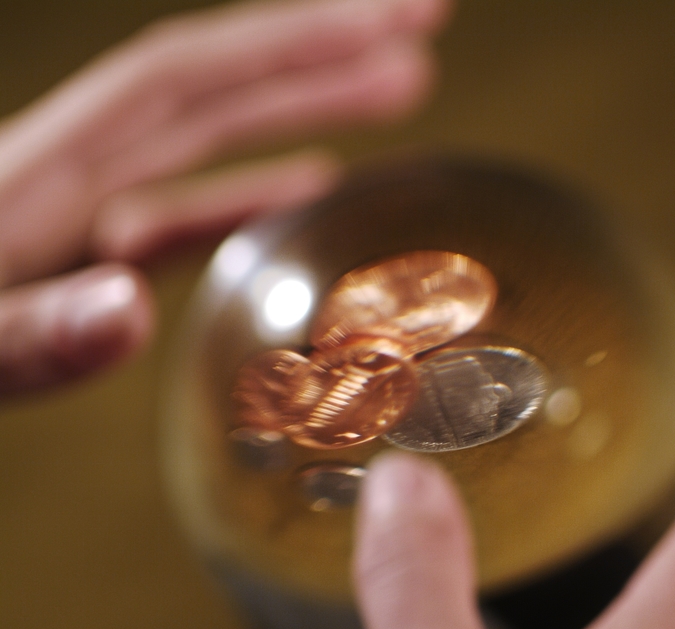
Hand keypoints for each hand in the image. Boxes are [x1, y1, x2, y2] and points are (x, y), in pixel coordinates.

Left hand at [0, 0, 448, 394]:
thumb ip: (25, 336)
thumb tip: (133, 311)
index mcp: (40, 177)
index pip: (191, 79)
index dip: (297, 39)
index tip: (393, 17)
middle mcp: (67, 177)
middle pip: (216, 90)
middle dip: (325, 54)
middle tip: (421, 31)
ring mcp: (74, 217)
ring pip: (210, 143)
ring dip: (306, 111)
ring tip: (397, 91)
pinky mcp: (75, 261)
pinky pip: (182, 212)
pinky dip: (251, 193)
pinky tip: (306, 190)